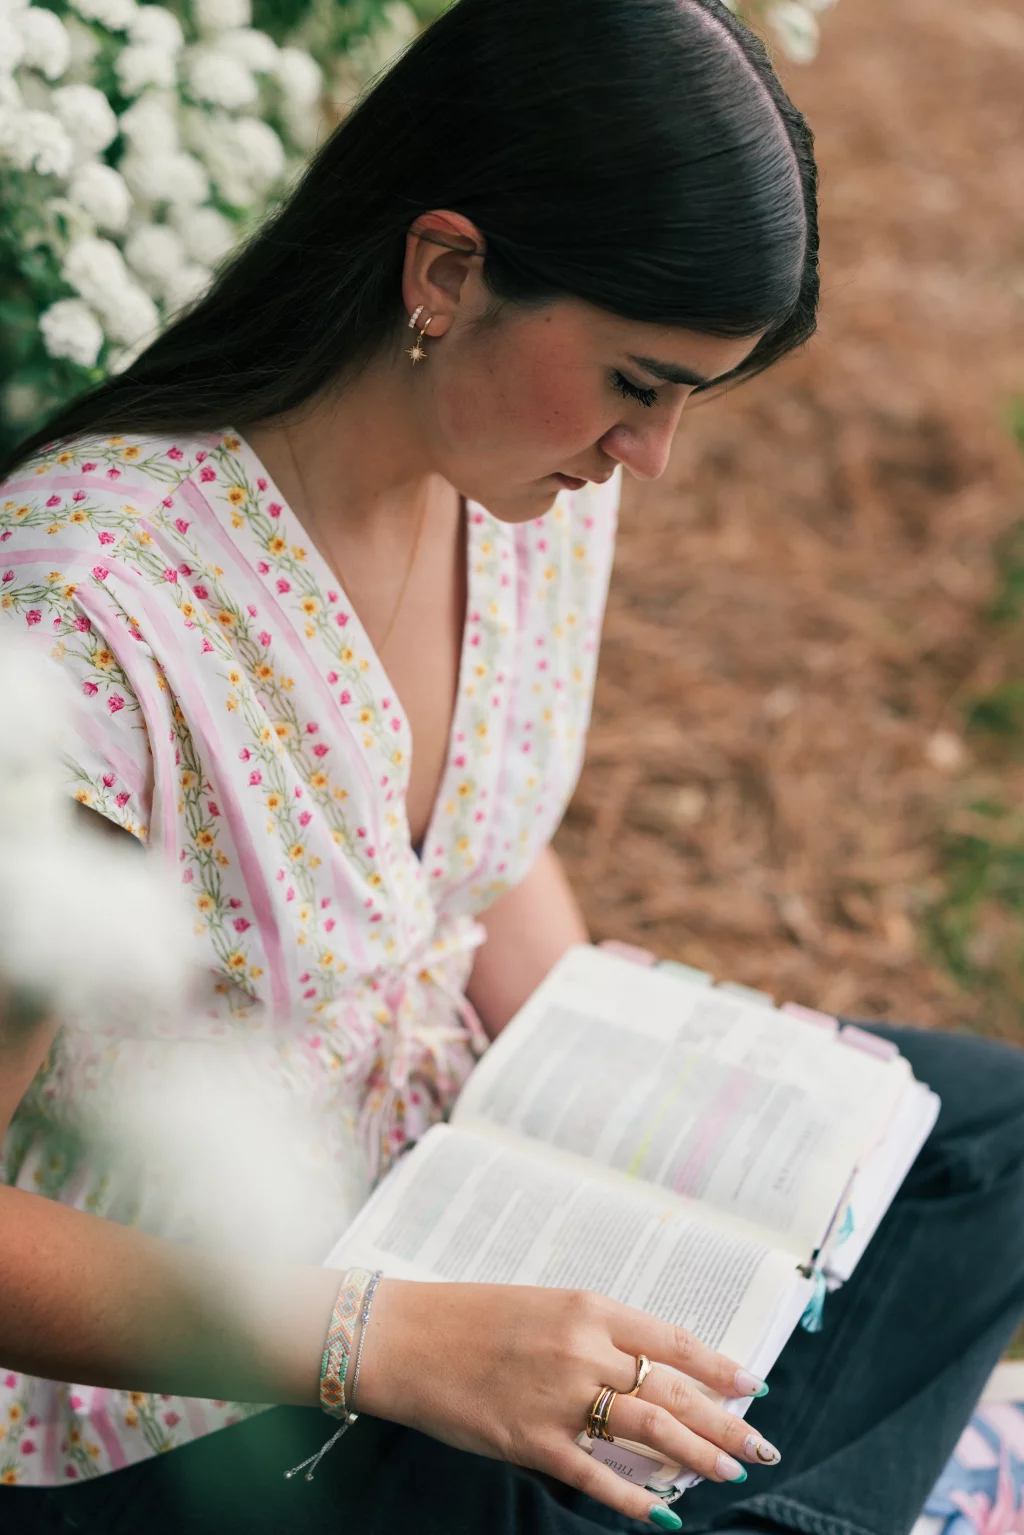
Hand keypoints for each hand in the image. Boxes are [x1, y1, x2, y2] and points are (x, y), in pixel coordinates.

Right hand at [355, 1281, 780, 1525]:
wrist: (405, 1337)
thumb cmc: (473, 1316)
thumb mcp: (545, 1305)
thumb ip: (597, 1332)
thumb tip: (651, 1368)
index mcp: (588, 1307)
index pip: (673, 1341)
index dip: (719, 1366)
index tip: (755, 1384)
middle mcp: (582, 1349)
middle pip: (672, 1391)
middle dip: (725, 1422)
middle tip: (762, 1445)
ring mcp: (558, 1397)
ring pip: (649, 1432)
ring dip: (696, 1456)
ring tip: (730, 1472)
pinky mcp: (531, 1441)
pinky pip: (597, 1478)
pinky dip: (636, 1501)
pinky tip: (665, 1516)